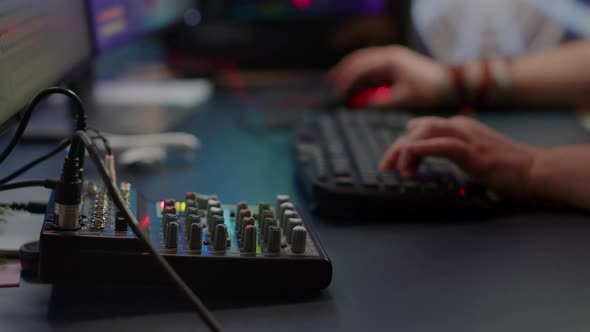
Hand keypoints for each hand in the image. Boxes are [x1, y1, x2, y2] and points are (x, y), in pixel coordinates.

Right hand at [328, 46, 448, 107]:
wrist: (451, 84)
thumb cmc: (428, 92)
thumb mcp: (401, 100)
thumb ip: (379, 102)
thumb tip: (360, 104)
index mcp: (389, 60)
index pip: (361, 68)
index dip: (347, 79)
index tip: (337, 90)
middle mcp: (390, 54)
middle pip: (360, 58)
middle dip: (345, 69)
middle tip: (331, 80)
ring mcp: (394, 55)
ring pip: (367, 59)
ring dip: (354, 69)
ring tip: (340, 79)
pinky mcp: (398, 61)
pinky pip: (375, 63)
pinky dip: (365, 71)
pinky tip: (359, 81)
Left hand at [379, 116, 539, 198]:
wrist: (535, 170)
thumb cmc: (506, 167)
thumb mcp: (471, 156)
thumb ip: (451, 155)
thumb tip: (428, 163)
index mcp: (458, 127)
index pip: (421, 128)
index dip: (403, 144)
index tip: (393, 164)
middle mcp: (459, 126)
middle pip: (417, 128)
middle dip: (396, 148)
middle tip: (385, 167)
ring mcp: (466, 136)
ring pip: (424, 132)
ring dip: (405, 150)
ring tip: (397, 169)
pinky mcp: (471, 150)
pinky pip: (441, 145)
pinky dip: (422, 149)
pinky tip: (410, 157)